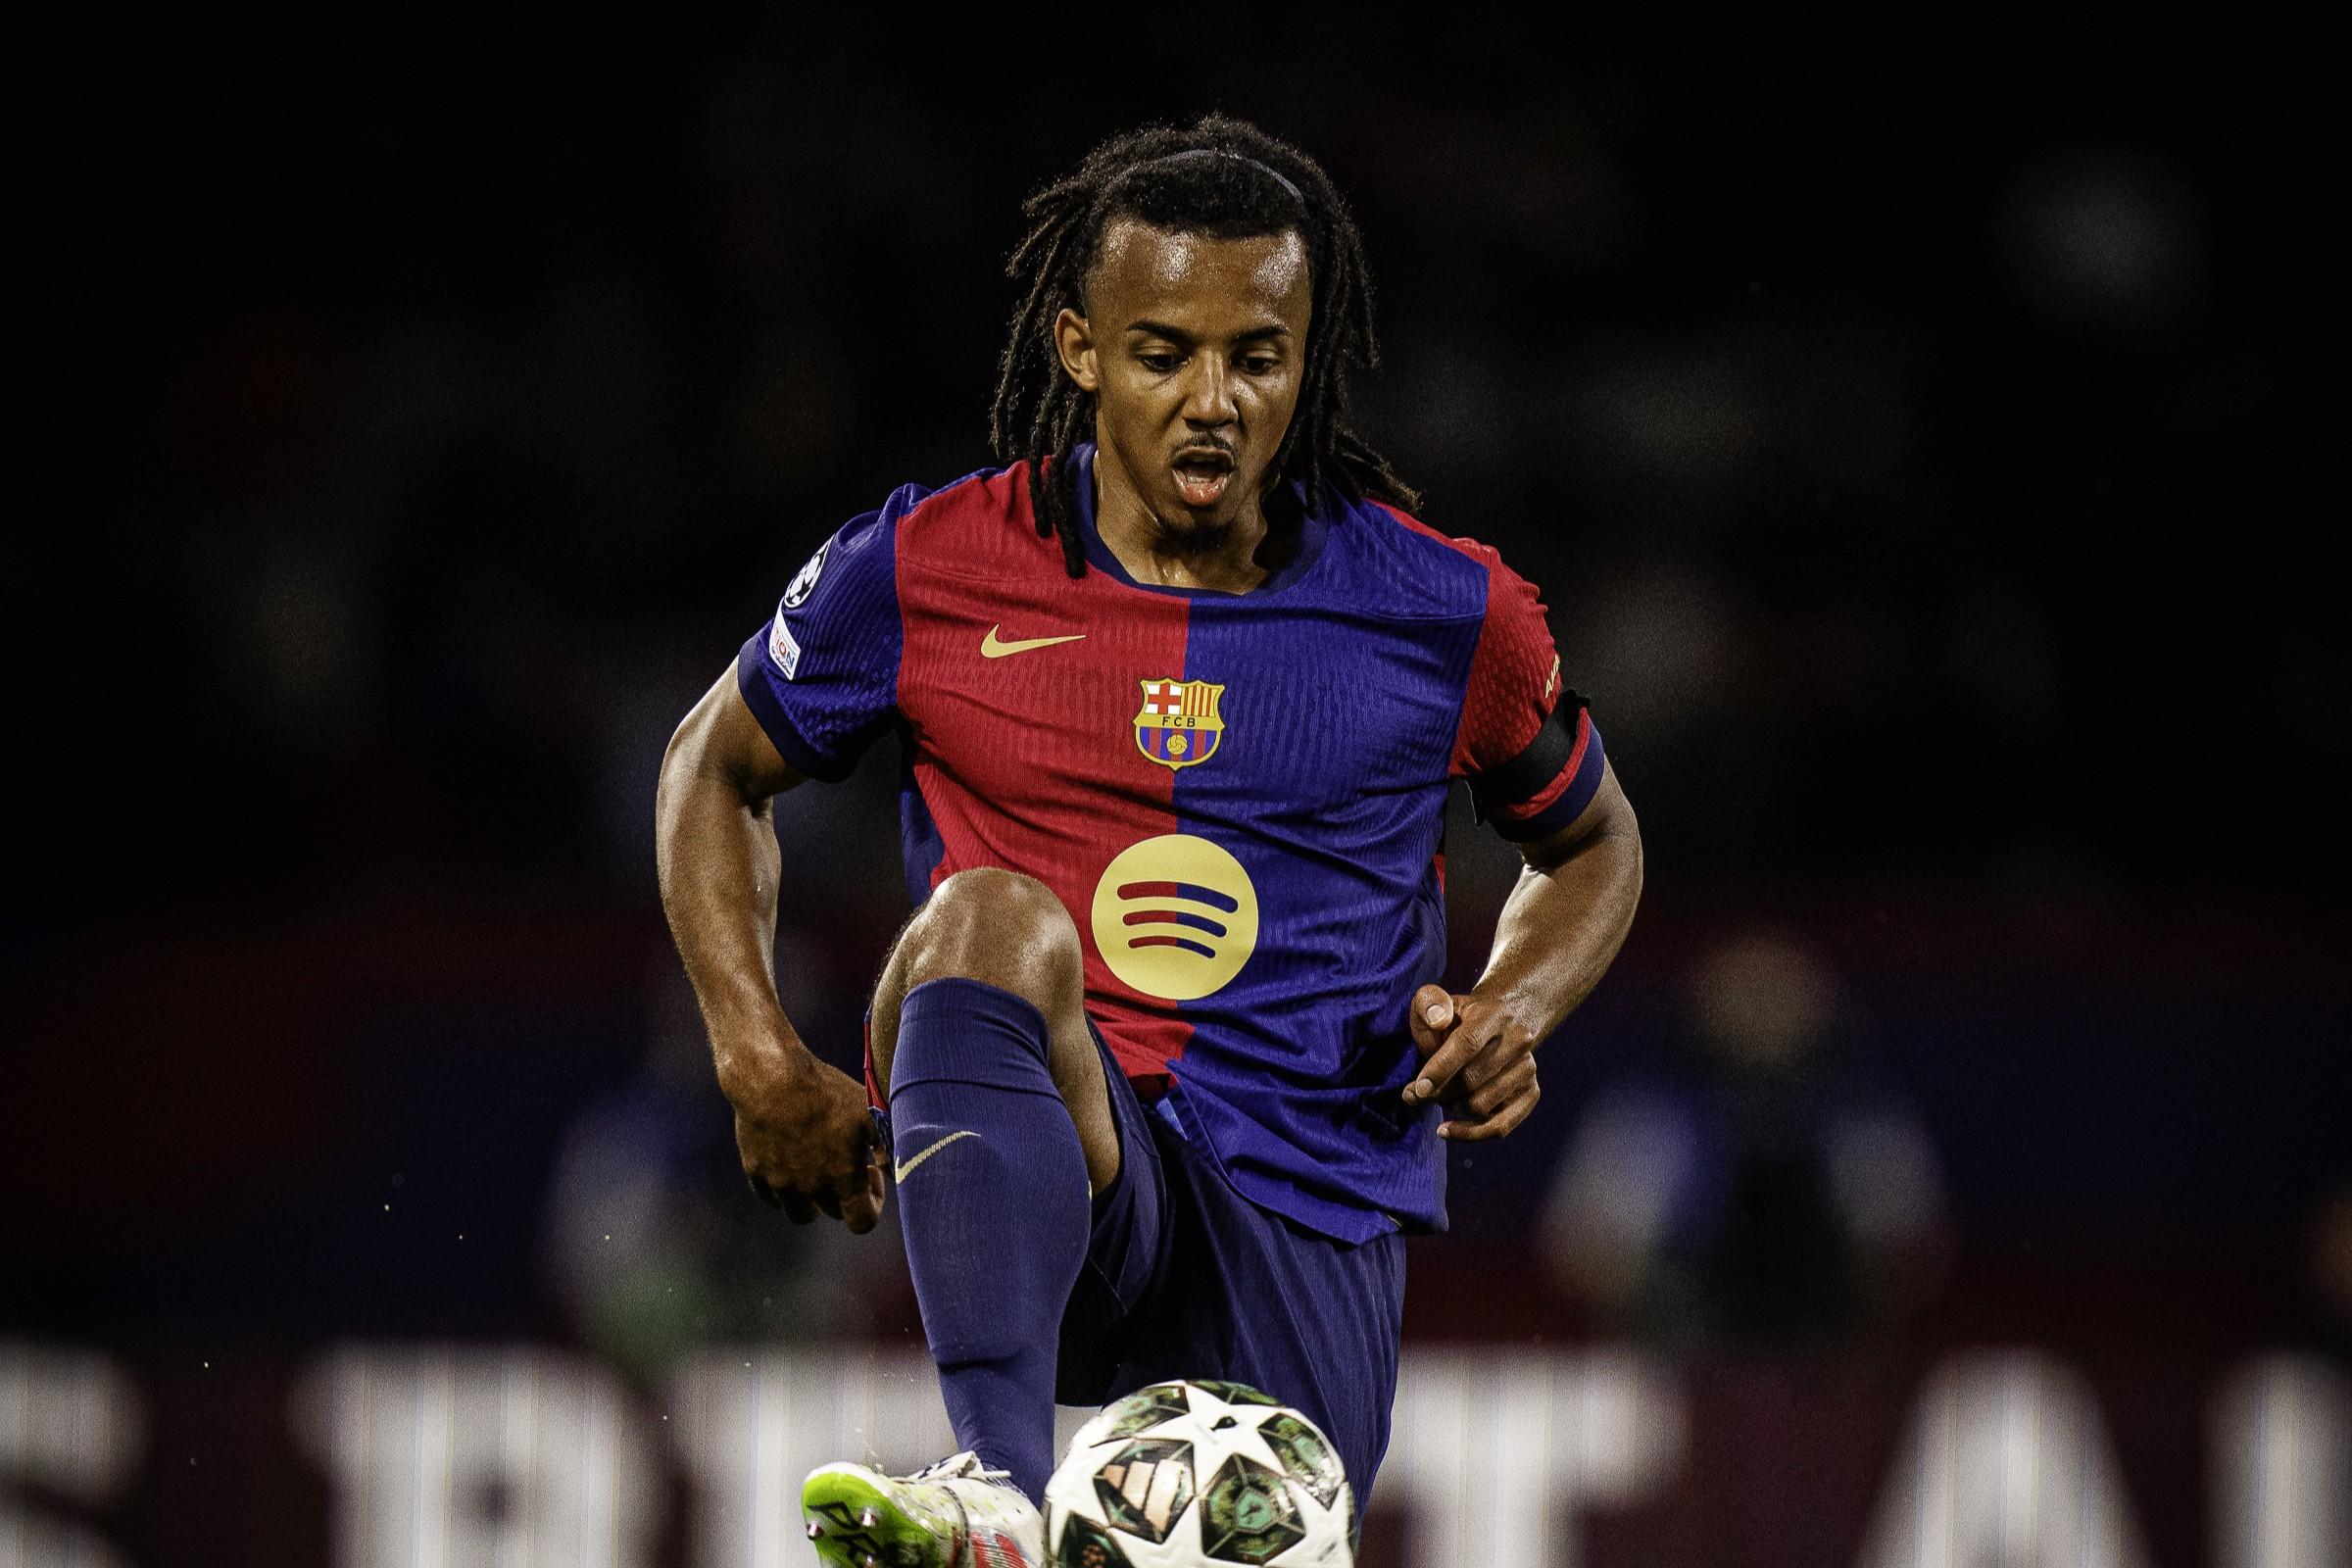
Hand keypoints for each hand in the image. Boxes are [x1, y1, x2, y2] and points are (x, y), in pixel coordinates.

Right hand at [724, 1047, 885, 1231]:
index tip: (870, 1173)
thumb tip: (897, 1172)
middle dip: (844, 1194)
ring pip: (800, 1212)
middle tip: (844, 1161)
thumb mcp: (867, 1112)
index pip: (863, 1222)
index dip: (873, 1204)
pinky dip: (784, 1189)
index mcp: (842, 1178)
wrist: (770, 1078)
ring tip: (816, 1167)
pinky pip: (771, 1197)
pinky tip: (790, 1160)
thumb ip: (888, 1147)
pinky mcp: (755, 1173)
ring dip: (813, 1199)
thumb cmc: (824, 1092)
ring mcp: (781, 1184)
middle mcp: (811, 1189)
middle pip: (834, 1213)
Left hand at [1401, 983, 1542, 1140]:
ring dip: (1450, 1106)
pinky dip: (1470, 1134)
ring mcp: (1527, 1069)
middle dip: (1436, 1093)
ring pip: (1480, 1105)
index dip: (1440, 1069)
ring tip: (1438, 1094)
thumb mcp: (1437, 1000)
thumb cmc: (1458, 1016)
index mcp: (1493, 1015)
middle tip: (1411, 1095)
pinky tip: (1446, 1129)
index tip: (1416, 1089)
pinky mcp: (1531, 1092)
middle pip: (1471, 1080)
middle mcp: (1518, 1041)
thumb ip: (1429, 1003)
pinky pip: (1500, 1126)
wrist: (1503, 1020)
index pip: (1467, 1044)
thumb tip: (1436, 1020)